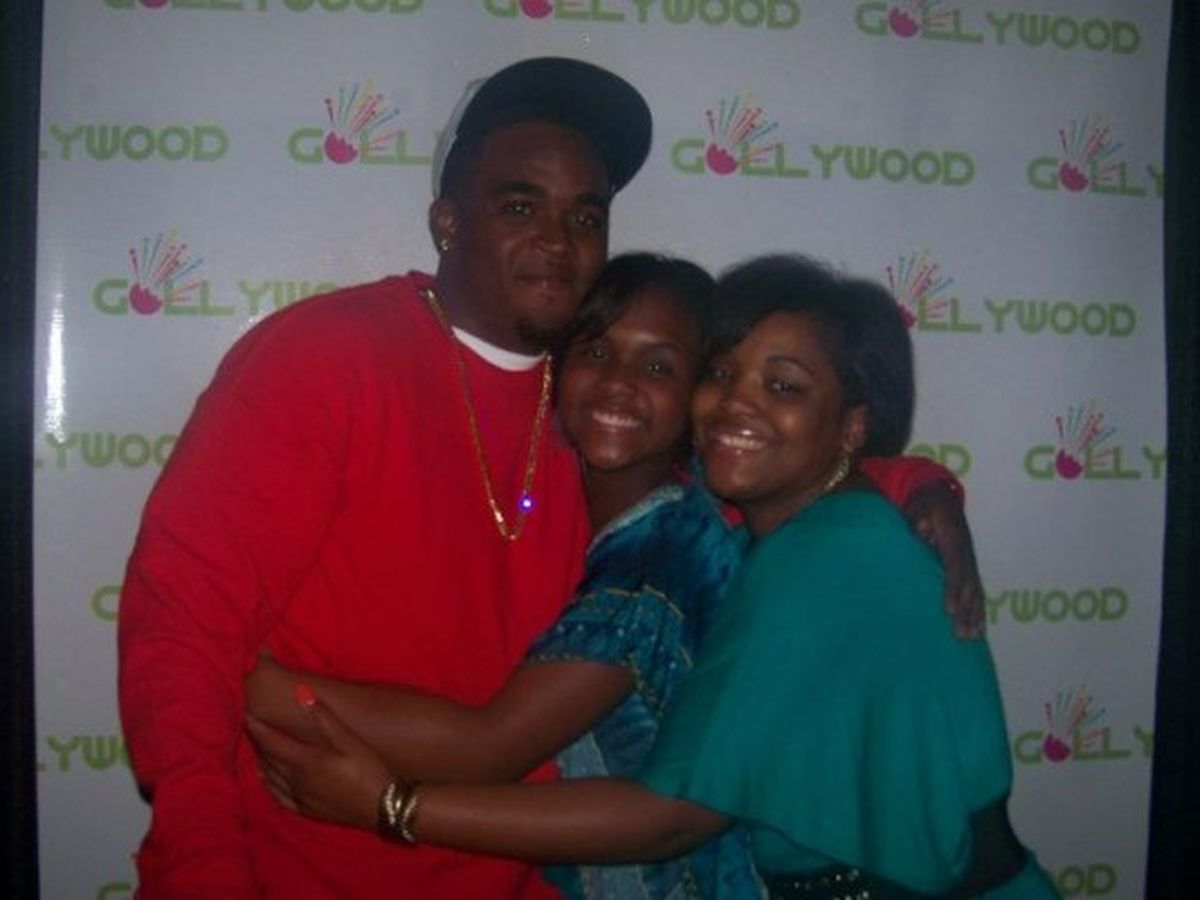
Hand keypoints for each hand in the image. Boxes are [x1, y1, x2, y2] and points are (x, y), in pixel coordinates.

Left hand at [246, 693, 390, 830]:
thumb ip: (324, 717)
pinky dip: (269, 784)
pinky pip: (278, 797)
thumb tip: (301, 692)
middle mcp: (297, 781)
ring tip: (258, 748)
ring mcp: (300, 798)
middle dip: (258, 742)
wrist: (382, 808)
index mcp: (307, 761)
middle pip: (268, 759)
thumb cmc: (369, 770)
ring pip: (271, 778)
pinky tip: (267, 779)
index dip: (257, 728)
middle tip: (252, 726)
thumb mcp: (350, 741)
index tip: (245, 714)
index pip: (272, 742)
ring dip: (262, 761)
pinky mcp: (306, 810)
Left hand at [903, 482, 984, 639]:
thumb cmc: (924, 504)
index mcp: (954, 539)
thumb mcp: (918, 505)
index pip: (954, 568)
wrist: (939, 496)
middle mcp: (966, 553)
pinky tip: (977, 630)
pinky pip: (976, 592)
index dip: (953, 589)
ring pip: (976, 592)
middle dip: (966, 611)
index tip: (949, 609)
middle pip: (969, 586)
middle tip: (961, 634)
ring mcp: (970, 561)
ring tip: (970, 638)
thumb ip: (919, 518)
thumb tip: (923, 529)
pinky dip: (978, 611)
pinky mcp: (968, 567)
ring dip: (974, 616)